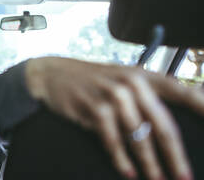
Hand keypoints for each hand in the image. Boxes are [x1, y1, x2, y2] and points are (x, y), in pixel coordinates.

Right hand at [25, 57, 203, 179]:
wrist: (55, 74)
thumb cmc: (94, 80)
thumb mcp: (123, 77)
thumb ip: (150, 92)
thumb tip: (187, 104)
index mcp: (144, 75)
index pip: (182, 91)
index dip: (203, 107)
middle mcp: (132, 83)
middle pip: (162, 125)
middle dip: (175, 156)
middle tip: (185, 178)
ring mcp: (112, 95)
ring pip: (138, 137)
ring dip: (150, 164)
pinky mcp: (93, 108)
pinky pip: (112, 140)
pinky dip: (121, 159)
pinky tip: (128, 172)